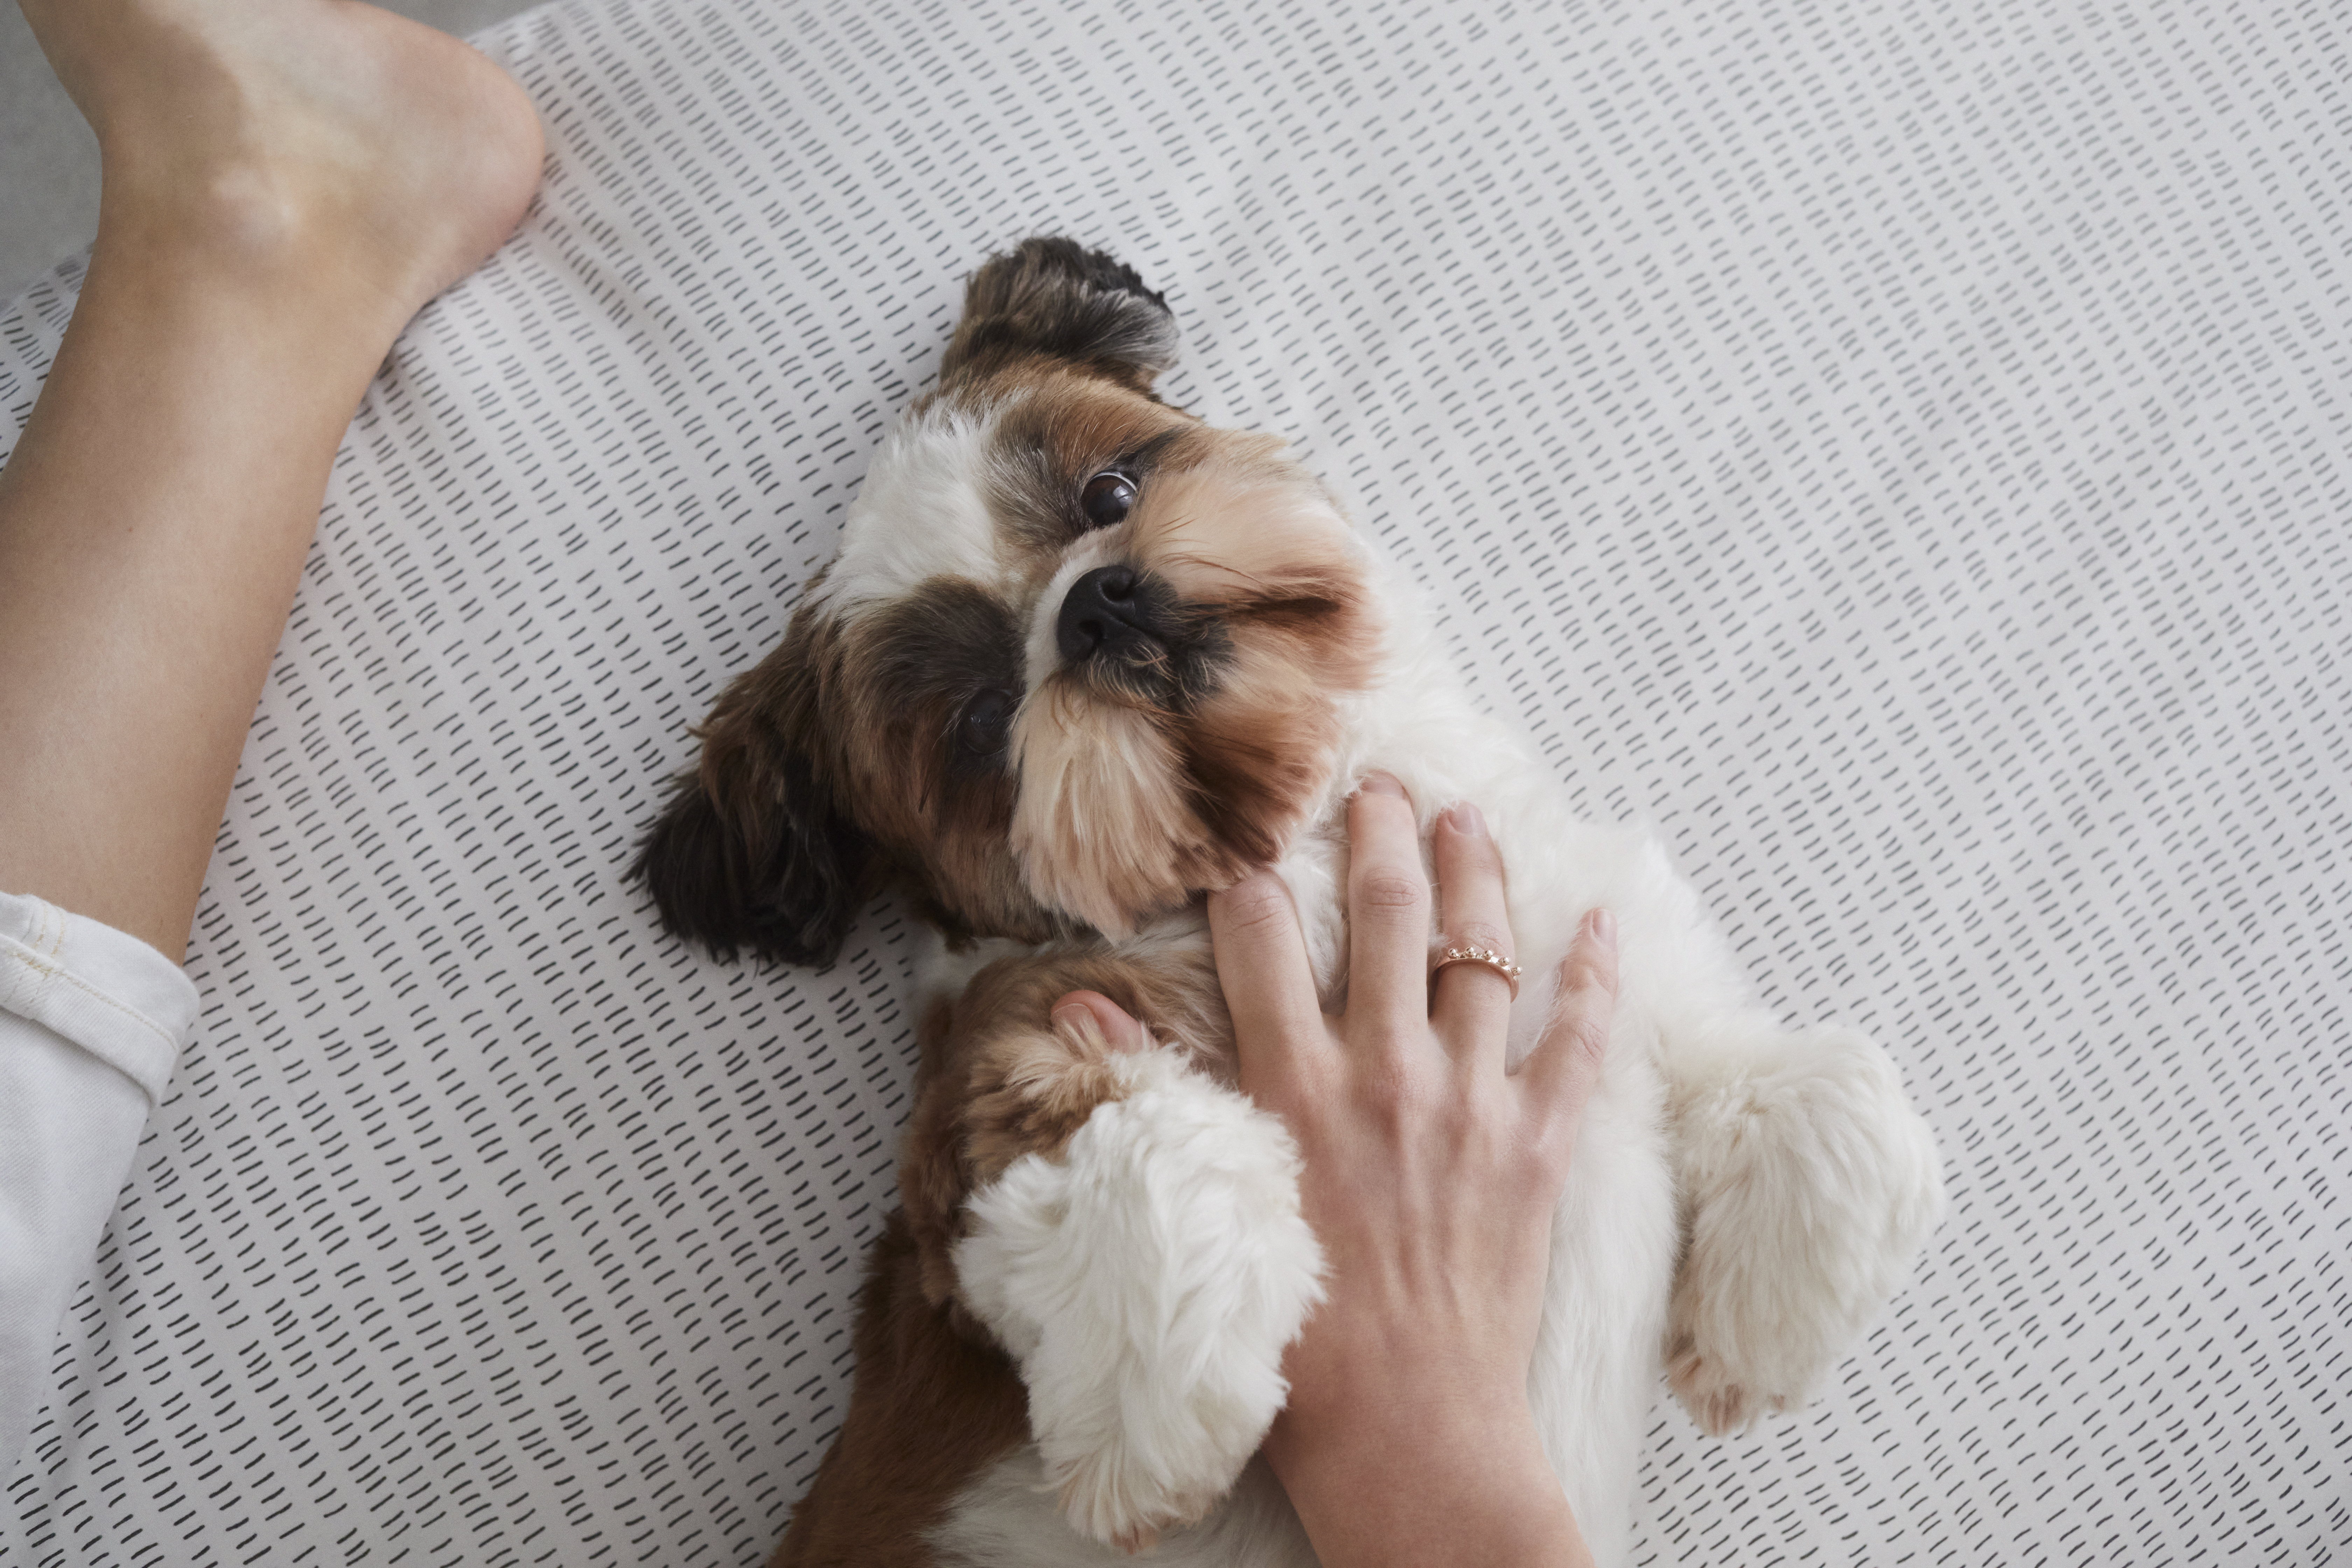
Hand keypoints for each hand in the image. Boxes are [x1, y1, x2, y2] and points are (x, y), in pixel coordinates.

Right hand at [1054, 774, 1617, 1564]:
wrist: (1406, 1435)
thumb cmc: (1295, 1342)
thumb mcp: (1206, 1207)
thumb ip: (1149, 1095)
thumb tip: (1072, 1007)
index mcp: (1294, 1089)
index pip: (1257, 939)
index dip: (1247, 874)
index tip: (1248, 834)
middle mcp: (1383, 1075)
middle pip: (1385, 914)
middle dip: (1379, 833)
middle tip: (1380, 781)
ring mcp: (1470, 1106)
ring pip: (1479, 954)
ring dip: (1474, 872)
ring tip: (1467, 815)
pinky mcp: (1537, 1149)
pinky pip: (1578, 1042)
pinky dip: (1593, 978)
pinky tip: (1600, 921)